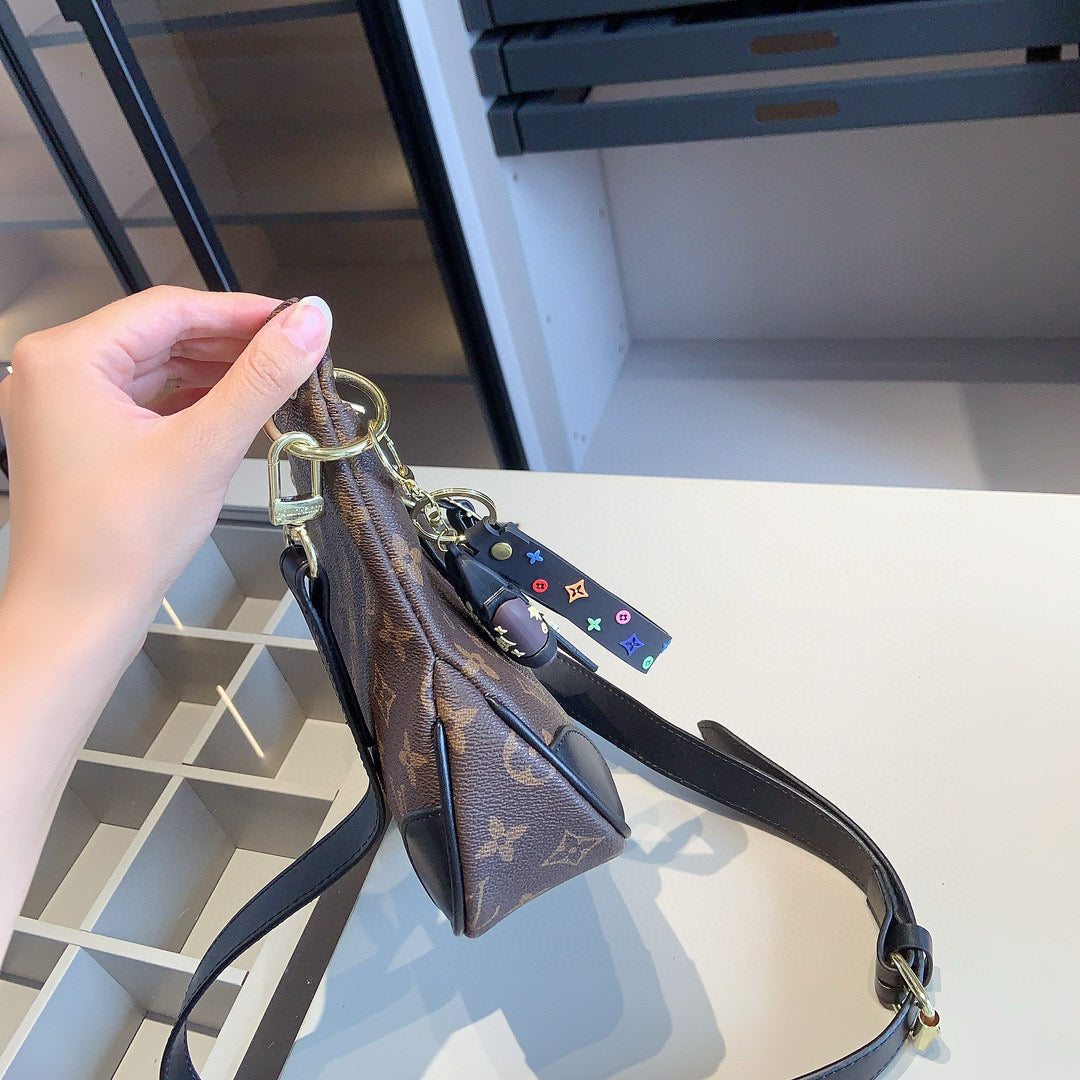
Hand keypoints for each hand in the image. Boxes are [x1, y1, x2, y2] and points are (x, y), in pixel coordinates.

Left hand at [0, 286, 331, 645]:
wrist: (78, 617)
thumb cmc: (117, 542)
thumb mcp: (206, 447)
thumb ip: (262, 377)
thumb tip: (309, 323)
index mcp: (66, 358)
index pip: (170, 308)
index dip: (241, 311)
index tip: (294, 319)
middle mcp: (52, 373)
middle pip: (159, 333)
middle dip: (230, 342)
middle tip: (291, 351)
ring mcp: (59, 406)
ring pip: (152, 366)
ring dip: (212, 370)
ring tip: (269, 378)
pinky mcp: (76, 437)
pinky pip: (140, 399)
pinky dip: (186, 399)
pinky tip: (228, 407)